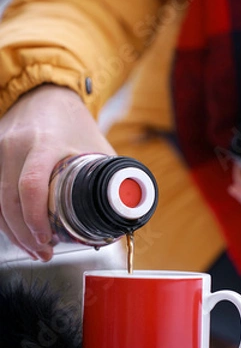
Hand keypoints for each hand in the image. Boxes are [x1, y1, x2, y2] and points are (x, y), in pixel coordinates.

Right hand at [0, 85, 114, 260]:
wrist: (45, 93)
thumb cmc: (75, 124)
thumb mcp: (98, 147)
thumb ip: (110, 180)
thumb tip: (122, 219)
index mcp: (46, 142)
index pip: (32, 184)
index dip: (36, 217)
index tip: (47, 239)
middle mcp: (16, 144)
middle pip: (9, 199)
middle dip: (24, 234)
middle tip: (44, 254)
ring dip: (13, 231)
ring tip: (34, 250)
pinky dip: (4, 217)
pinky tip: (18, 231)